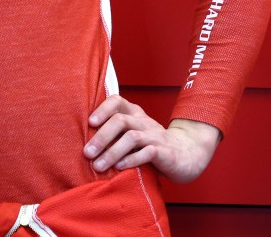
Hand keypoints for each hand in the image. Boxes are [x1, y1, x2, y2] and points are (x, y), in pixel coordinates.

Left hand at [83, 95, 220, 182]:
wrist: (185, 154)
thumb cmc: (151, 144)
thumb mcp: (133, 132)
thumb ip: (114, 132)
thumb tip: (85, 140)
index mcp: (134, 113)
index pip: (117, 101)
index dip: (102, 109)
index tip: (89, 123)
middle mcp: (144, 122)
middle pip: (120, 121)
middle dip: (101, 137)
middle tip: (87, 153)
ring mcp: (155, 136)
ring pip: (131, 137)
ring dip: (112, 152)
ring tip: (99, 165)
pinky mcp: (164, 152)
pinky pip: (147, 153)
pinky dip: (131, 160)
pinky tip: (119, 168)